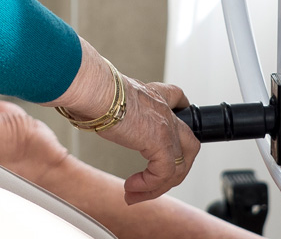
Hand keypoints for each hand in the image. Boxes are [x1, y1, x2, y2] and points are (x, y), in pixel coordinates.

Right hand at [44, 40, 198, 203]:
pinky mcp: (160, 142)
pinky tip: (131, 187)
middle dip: (178, 166)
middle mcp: (163, 108)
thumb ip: (112, 107)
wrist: (95, 88)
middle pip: (190, 142)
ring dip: (159, 185)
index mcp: (152, 94)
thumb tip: (90, 112)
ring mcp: (165, 125)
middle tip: (157, 179)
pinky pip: (165, 173)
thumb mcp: (110, 97)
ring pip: (181, 164)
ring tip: (136, 192)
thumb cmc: (94, 89)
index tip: (173, 128)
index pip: (177, 98)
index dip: (180, 115)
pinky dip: (150, 186)